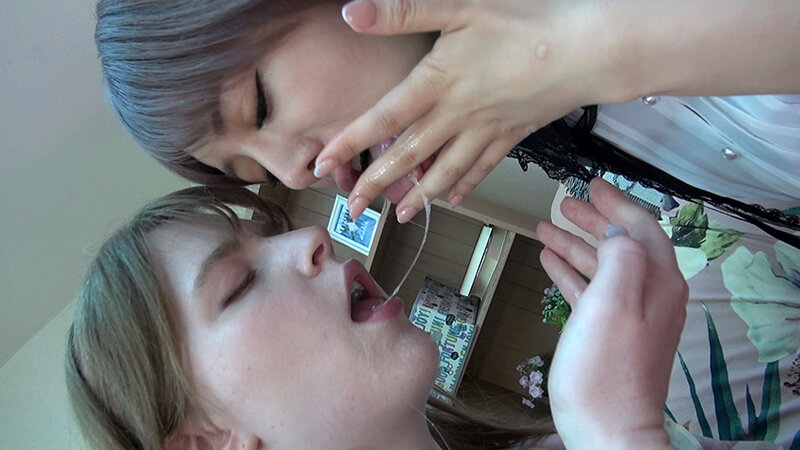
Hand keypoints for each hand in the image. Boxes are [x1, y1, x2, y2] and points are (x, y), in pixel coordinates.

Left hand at [314, 0, 621, 220]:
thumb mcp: (461, 4)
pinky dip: (466, 185)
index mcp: (439, 83)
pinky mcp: (512, 134)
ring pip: (445, 171)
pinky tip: (456, 199)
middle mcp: (458, 115)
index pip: (383, 118)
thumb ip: (404, 10)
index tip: (322, 164)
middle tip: (354, 210)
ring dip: (420, 196)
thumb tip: (351, 12)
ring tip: (401, 217)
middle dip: (377, 185)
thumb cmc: (527, 22)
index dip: (350, 142)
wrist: (588, 49)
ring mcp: (486, 130)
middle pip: (409, 156)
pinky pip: (483, 168)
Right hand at [537, 178, 686, 448]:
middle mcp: (650, 295)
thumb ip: (620, 256)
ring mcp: (630, 316)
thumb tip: (617, 230)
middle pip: (622, 243)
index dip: (616, 203)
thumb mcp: (612, 303)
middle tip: (566, 202)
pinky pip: (591, 291)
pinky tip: (551, 263)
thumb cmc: (606, 371)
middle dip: (593, 220)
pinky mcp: (610, 334)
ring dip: (576, 245)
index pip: (640, 228)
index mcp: (657, 283)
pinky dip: (572, 272)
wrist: (608, 430)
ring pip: (603, 266)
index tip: (593, 184)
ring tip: (546, 228)